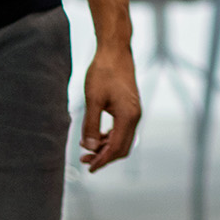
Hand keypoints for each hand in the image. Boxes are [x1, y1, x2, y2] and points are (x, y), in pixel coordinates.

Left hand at [79, 45, 140, 171]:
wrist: (115, 51)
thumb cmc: (103, 72)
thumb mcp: (93, 99)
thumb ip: (92, 125)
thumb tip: (89, 148)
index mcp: (128, 116)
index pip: (116, 147)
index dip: (102, 160)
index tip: (89, 167)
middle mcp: (135, 116)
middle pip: (123, 147)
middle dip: (105, 157)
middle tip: (85, 160)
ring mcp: (134, 111)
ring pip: (123, 139)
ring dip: (106, 147)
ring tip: (87, 150)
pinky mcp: (130, 107)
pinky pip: (122, 130)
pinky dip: (110, 137)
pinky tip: (96, 136)